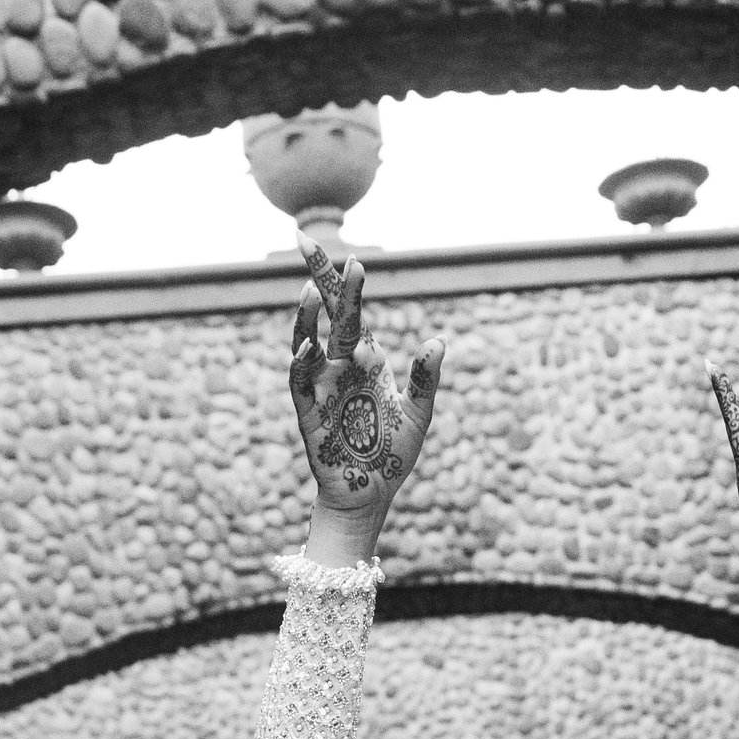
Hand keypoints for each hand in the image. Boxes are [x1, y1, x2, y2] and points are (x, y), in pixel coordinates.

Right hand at [290, 244, 442, 554]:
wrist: (371, 495)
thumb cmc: (392, 454)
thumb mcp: (419, 414)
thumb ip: (425, 378)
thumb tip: (438, 341)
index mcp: (365, 360)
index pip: (351, 312)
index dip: (346, 283)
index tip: (352, 257)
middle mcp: (339, 366)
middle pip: (326, 315)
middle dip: (317, 278)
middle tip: (306, 243)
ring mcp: (322, 388)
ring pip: (306, 343)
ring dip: (307, 318)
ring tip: (312, 292)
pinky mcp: (309, 414)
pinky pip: (300, 384)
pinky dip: (301, 365)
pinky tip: (308, 347)